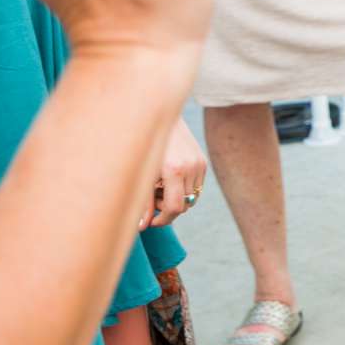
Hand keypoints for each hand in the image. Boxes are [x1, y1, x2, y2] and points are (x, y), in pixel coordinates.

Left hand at [142, 113, 207, 229]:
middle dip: (168, 209)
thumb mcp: (142, 174)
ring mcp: (199, 163)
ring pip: (192, 197)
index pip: (175, 208)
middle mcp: (191, 167)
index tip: (151, 221)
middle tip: (152, 200)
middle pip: (185, 205)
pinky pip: (196, 185)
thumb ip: (143, 202)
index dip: (163, 219)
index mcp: (174, 170)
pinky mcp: (202, 160)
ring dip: (178, 199)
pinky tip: (169, 178)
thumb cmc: (144, 146)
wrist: (159, 117)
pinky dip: (184, 188)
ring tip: (160, 187)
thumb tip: (142, 227)